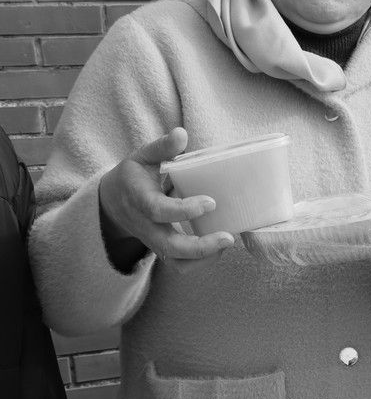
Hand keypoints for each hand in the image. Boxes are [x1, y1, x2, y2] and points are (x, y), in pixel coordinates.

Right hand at [98, 128, 232, 269]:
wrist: (113, 201)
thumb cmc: (134, 176)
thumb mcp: (143, 157)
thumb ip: (162, 147)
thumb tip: (181, 134)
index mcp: (140, 200)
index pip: (159, 211)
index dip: (185, 210)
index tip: (211, 202)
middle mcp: (146, 225)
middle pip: (169, 246)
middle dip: (200, 247)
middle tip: (228, 237)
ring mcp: (154, 241)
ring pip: (176, 261)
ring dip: (203, 258)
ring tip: (226, 242)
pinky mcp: (163, 249)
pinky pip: (180, 264)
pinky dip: (201, 262)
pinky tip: (220, 247)